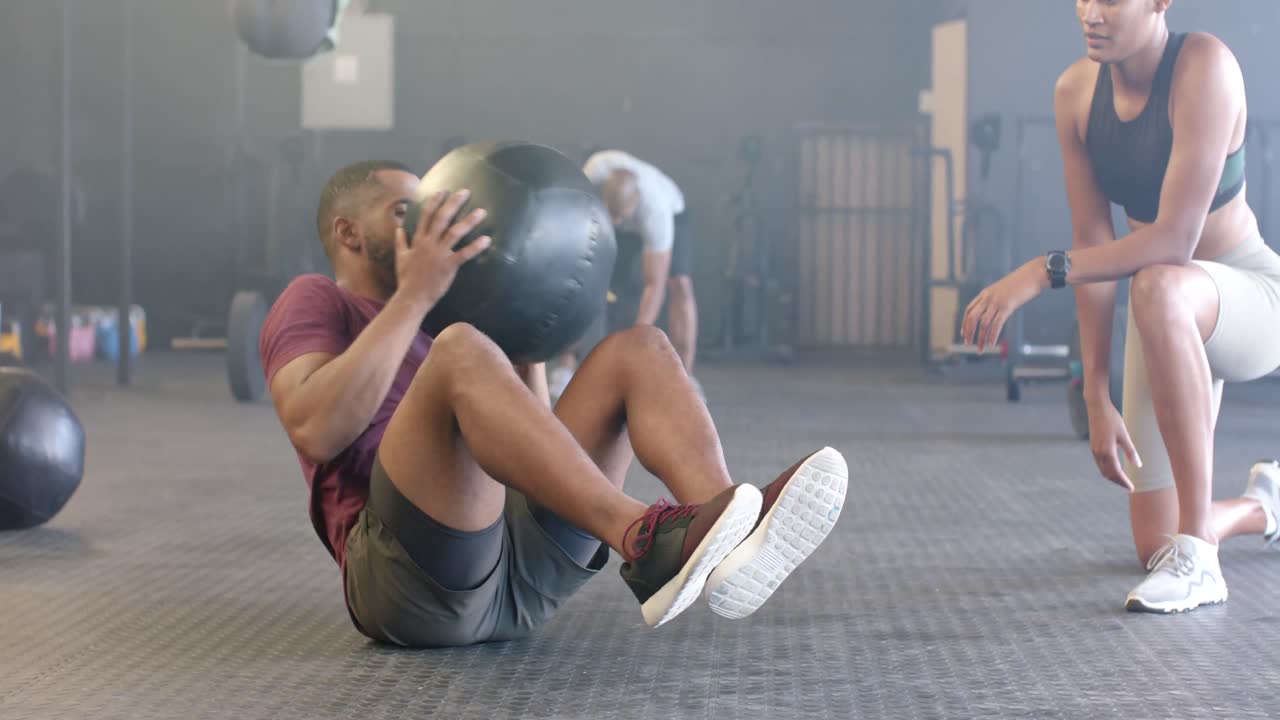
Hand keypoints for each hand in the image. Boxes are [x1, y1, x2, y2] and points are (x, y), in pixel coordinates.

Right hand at [394, 189, 490, 307]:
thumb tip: (399, 229)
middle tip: (465, 192)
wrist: (411, 297)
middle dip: (454, 203)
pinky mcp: (448, 266)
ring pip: (455, 232)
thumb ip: (400, 242)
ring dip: (469, 221)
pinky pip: (465, 254)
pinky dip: (476, 247)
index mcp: (418, 240)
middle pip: (442, 218)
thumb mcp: (401, 257)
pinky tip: (487, 240)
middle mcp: (429, 243)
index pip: (426, 215)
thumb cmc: (407, 279)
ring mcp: (439, 254)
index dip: (435, 201)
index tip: (443, 190)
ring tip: (481, 212)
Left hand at [960, 260, 1047, 351]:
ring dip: (981, 339)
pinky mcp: (1007, 306)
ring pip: (984, 323)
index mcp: (985, 293)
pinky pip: (996, 324)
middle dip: (969, 332)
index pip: (969, 309)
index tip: (963, 333)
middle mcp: (988, 298)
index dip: (964, 322)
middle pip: (972, 317)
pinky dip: (993, 336)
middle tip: (968, 344)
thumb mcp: (1004, 290)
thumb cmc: (1022, 282)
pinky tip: (991, 344)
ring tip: (981, 350)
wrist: (1034, 274)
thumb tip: (996, 311)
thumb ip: (997, 299)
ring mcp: (997, 302)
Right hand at [1087, 398, 1141, 490]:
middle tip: (1129, 486)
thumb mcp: (1124, 435)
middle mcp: (1098, 453)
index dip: (1124, 481)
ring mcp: (1094, 450)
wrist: (1097, 407)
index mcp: (1107, 451)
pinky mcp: (1093, 446)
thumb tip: (1138, 465)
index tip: (1132, 488)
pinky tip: (1115, 468)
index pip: (1116, 472)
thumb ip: (1130, 451)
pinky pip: (1100, 463)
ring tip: (1122, 480)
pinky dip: (1107, 469)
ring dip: (1112, 476)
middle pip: (1107, 474)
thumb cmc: (1112, 419)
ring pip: (1102, 469)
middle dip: (1118, 482)